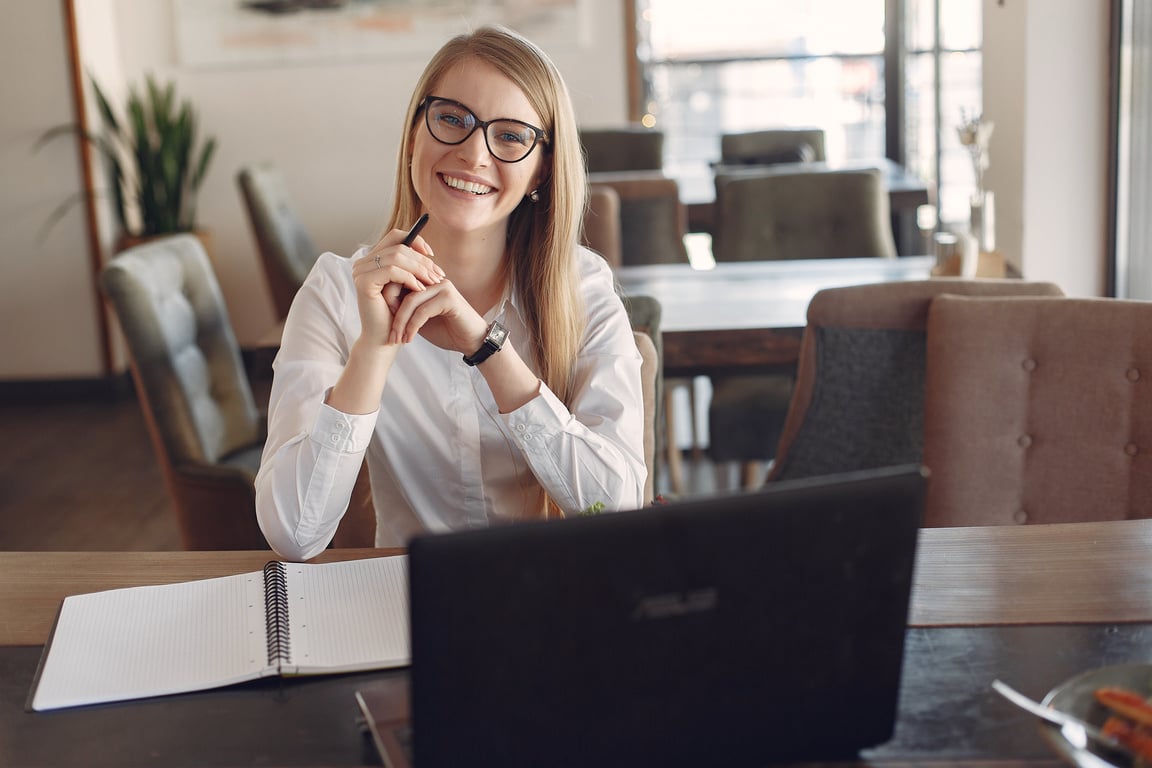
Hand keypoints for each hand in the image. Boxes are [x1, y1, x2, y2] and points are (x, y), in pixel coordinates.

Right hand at [350, 227, 443, 346]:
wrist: (384, 340)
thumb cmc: (396, 315)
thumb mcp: (406, 286)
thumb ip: (411, 267)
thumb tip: (428, 251)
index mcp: (371, 260)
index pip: (395, 236)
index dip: (416, 241)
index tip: (432, 255)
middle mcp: (362, 263)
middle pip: (398, 246)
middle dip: (422, 260)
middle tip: (438, 274)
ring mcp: (360, 271)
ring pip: (397, 256)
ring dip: (419, 269)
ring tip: (433, 282)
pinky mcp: (364, 283)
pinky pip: (392, 271)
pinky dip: (409, 278)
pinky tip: (420, 290)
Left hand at [384, 278, 488, 354]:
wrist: (472, 342)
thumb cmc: (447, 331)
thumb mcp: (419, 319)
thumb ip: (405, 309)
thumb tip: (381, 304)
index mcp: (427, 281)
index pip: (399, 282)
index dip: (388, 303)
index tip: (385, 326)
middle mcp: (434, 280)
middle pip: (402, 289)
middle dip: (392, 314)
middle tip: (390, 336)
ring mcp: (443, 287)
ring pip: (411, 301)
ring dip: (401, 323)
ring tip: (398, 339)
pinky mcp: (449, 298)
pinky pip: (422, 311)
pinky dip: (413, 326)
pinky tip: (410, 339)